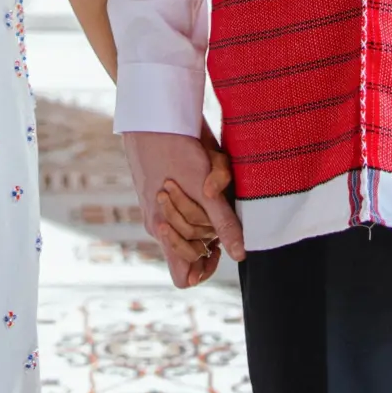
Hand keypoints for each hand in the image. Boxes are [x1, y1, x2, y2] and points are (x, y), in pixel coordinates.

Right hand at [122, 127, 244, 288]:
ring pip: (188, 226)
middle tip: (215, 206)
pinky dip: (195, 198)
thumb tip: (240, 254)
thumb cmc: (176, 148)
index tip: (217, 247)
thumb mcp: (204, 185)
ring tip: (207, 184)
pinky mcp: (157, 192)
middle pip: (191, 250)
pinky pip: (180, 209)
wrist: (151, 115)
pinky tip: (200, 177)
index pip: (184, 277)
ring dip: (203, 211)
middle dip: (208, 232)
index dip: (204, 270)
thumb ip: (222, 222)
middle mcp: (156, 225)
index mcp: (163, 230)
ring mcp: (154, 209)